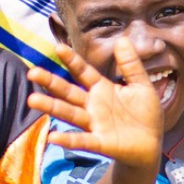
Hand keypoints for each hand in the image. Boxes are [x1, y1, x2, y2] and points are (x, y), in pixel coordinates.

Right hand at [28, 38, 165, 171]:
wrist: (152, 144)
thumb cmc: (145, 114)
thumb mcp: (141, 86)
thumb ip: (131, 65)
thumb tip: (122, 39)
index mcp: (102, 89)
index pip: (83, 72)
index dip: (72, 60)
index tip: (58, 47)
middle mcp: (93, 105)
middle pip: (68, 92)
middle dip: (51, 82)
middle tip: (32, 72)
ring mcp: (94, 124)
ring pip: (70, 113)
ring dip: (52, 107)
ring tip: (33, 100)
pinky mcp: (100, 143)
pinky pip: (82, 140)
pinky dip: (68, 139)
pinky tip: (53, 137)